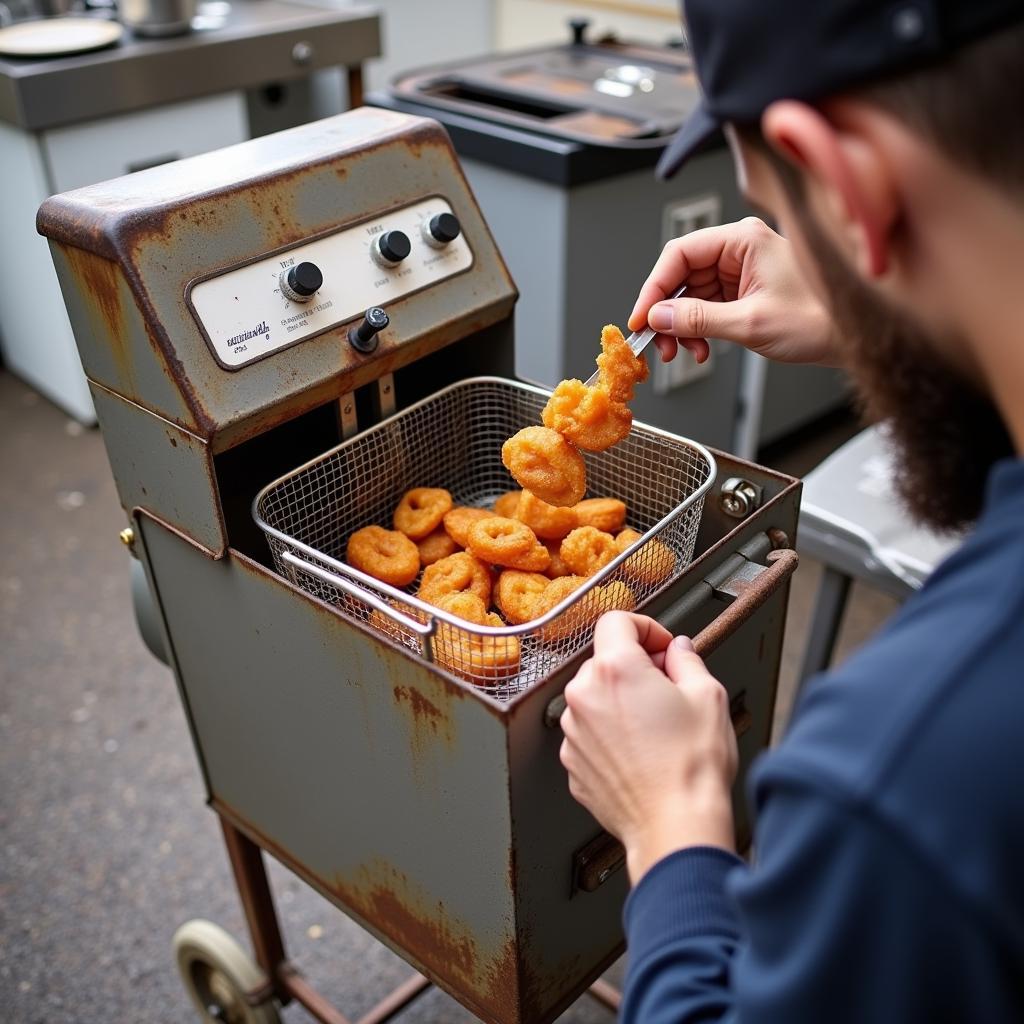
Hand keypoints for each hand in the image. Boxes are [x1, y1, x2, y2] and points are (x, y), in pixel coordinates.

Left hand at [559, 612, 738, 885]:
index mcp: (615, 669)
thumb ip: (687, 660)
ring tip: (657, 728)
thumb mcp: (708, 696)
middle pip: (605, 660)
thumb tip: (678, 650)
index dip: (646, 628)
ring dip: (621, 701)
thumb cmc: (692, 768)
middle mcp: (584, 695)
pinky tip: (641, 753)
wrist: (674, 828)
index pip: (616, 620)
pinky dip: (611, 734)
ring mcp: (574, 731)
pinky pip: (590, 732)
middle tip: (669, 689)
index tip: (662, 647)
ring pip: (596, 697)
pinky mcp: (572, 762)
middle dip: (636, 667)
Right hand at [628, 217, 838, 365]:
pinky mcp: (743, 291)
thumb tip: (659, 318)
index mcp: (743, 240)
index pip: (680, 254)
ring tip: (685, 352)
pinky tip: (701, 348)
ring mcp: (740, 270)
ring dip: (681, 327)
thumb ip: (699, 319)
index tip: (641, 319)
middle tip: (659, 343)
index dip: (654, 288)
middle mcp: (739, 249)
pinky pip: (705, 307)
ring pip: (690, 295)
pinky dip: (697, 330)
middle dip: (667, 313)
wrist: (852, 336)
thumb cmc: (820, 319)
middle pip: (681, 275)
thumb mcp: (751, 323)